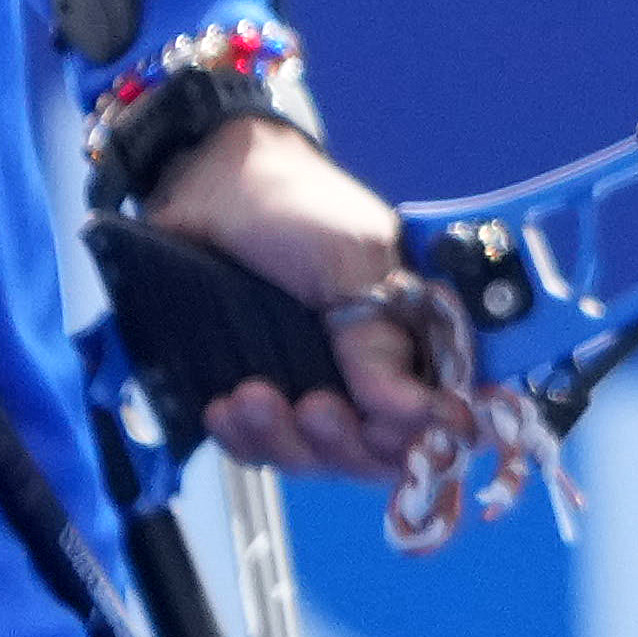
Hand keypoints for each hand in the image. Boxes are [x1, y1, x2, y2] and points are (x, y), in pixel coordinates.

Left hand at [142, 112, 466, 483]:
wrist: (205, 181)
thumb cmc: (292, 204)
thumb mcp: (348, 265)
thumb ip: (380, 344)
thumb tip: (424, 414)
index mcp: (412, 334)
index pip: (432, 416)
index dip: (413, 440)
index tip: (376, 431)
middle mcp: (370, 369)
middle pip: (373, 451)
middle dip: (337, 442)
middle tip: (310, 407)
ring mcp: (315, 381)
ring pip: (314, 456)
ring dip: (281, 439)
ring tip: (248, 397)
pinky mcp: (261, 391)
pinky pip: (261, 446)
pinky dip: (243, 438)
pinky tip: (223, 409)